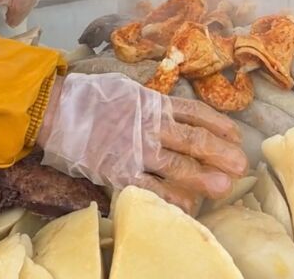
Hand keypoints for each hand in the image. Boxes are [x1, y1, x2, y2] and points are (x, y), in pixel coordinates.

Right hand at [36, 73, 248, 212]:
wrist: (53, 109)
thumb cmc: (88, 97)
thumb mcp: (126, 88)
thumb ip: (150, 101)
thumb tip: (174, 111)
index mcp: (152, 102)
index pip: (196, 112)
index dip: (219, 124)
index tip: (236, 135)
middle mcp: (149, 125)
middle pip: (194, 139)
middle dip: (220, 153)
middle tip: (240, 164)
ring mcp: (134, 149)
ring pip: (177, 164)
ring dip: (203, 176)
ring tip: (225, 186)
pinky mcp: (118, 170)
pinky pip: (150, 186)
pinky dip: (170, 197)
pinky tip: (187, 206)